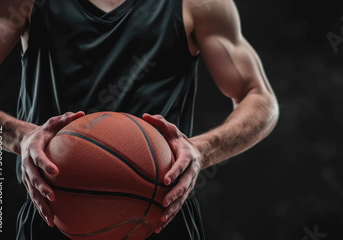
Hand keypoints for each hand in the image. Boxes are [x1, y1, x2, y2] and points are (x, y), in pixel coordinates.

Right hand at [20, 111, 84, 226]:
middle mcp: (27, 163)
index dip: (45, 164)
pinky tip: (51, 220)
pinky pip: (34, 197)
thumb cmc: (46, 131)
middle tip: (52, 196)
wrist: (25, 140)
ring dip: (40, 204)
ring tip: (50, 217)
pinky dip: (41, 209)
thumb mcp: (53, 123)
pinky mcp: (29, 183)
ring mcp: (27, 175)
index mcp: (34, 148)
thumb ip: (66, 119)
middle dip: (42, 187)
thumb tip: (82, 113)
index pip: (38, 156)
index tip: (56, 172)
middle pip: (32, 177)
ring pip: (32, 192)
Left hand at [142, 114, 202, 233]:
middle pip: (185, 186)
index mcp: (188, 157)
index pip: (183, 165)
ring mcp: (189, 184)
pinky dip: (170, 216)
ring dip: (173, 210)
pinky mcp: (185, 193)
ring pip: (182, 199)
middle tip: (163, 202)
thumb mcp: (173, 130)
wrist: (197, 153)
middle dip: (174, 195)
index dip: (175, 172)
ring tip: (161, 219)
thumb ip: (161, 123)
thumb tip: (145, 116)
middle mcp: (191, 172)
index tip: (165, 180)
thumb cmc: (179, 141)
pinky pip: (178, 206)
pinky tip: (158, 226)